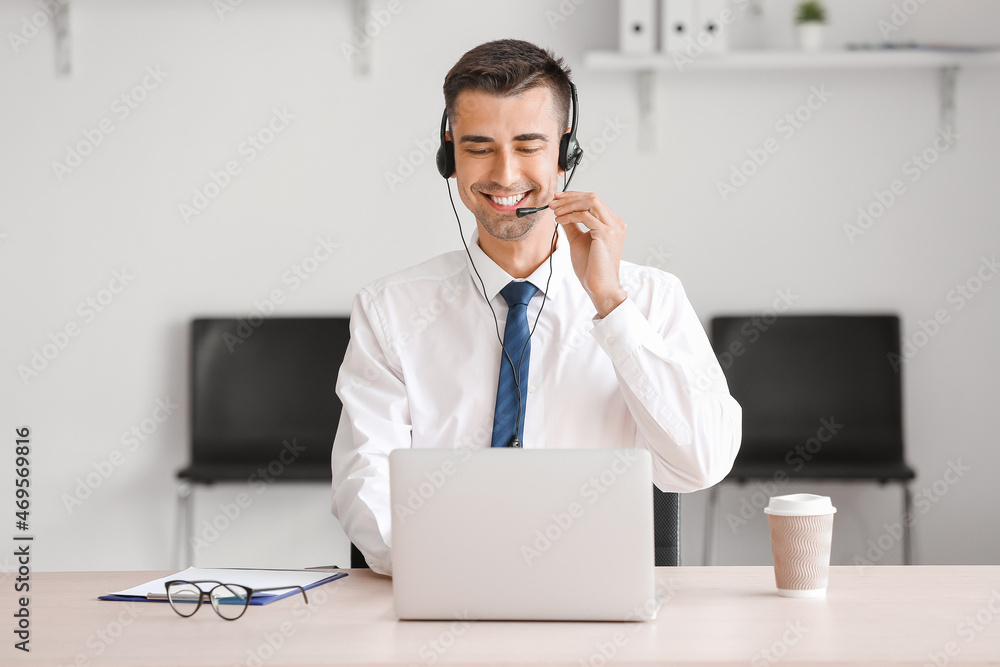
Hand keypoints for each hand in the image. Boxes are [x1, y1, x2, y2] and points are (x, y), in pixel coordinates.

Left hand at [549, 191, 627, 317]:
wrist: (599, 287)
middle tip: (553, 202)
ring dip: (569, 204)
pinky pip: (585, 216)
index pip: (593, 201)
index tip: (558, 199)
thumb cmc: (591, 268)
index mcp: (611, 223)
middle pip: (592, 197)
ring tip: (555, 210)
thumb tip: (561, 213)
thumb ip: (572, 226)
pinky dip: (570, 216)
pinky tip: (559, 221)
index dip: (574, 196)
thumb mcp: (578, 241)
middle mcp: (615, 223)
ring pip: (590, 202)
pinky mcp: (606, 234)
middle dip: (570, 197)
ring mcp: (613, 227)